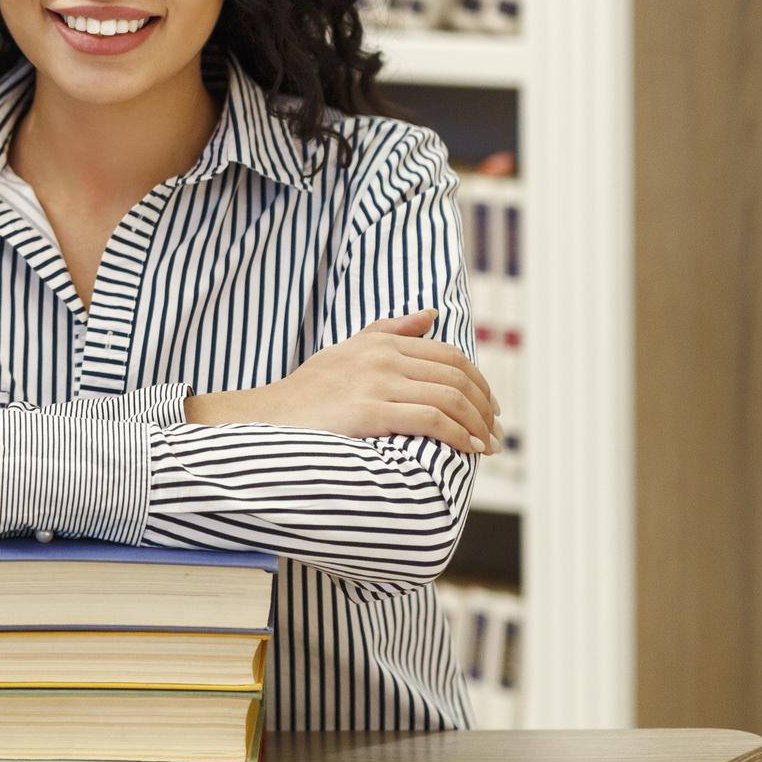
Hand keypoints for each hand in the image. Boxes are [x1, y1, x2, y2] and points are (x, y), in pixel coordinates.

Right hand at [188, 308, 502, 453]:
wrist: (266, 419)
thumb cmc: (306, 393)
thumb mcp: (346, 353)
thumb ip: (388, 331)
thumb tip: (431, 313)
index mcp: (379, 342)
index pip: (449, 355)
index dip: (479, 382)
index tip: (490, 408)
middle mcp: (381, 357)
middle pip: (456, 375)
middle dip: (485, 405)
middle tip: (495, 431)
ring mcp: (374, 382)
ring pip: (449, 397)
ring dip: (477, 424)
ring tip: (488, 445)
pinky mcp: (368, 411)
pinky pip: (430, 419)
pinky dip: (458, 434)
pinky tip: (468, 449)